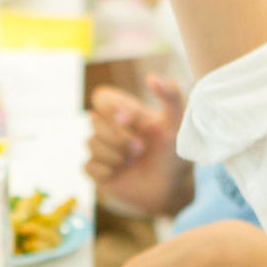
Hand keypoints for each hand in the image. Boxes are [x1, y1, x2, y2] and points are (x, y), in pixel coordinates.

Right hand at [87, 76, 189, 215]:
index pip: (101, 97)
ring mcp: (103, 150)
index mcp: (126, 112)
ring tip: (133, 162)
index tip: (130, 118)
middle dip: (119, 136)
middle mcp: (110, 129)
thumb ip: (172, 96)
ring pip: (90, 143)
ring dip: (116, 154)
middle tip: (140, 148)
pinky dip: (106, 170)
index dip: (111, 107)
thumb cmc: (176, 153)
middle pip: (93, 120)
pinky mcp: (98, 172)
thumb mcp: (178, 124)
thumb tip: (151, 77)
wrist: (173, 188)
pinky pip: (88, 166)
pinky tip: (121, 174)